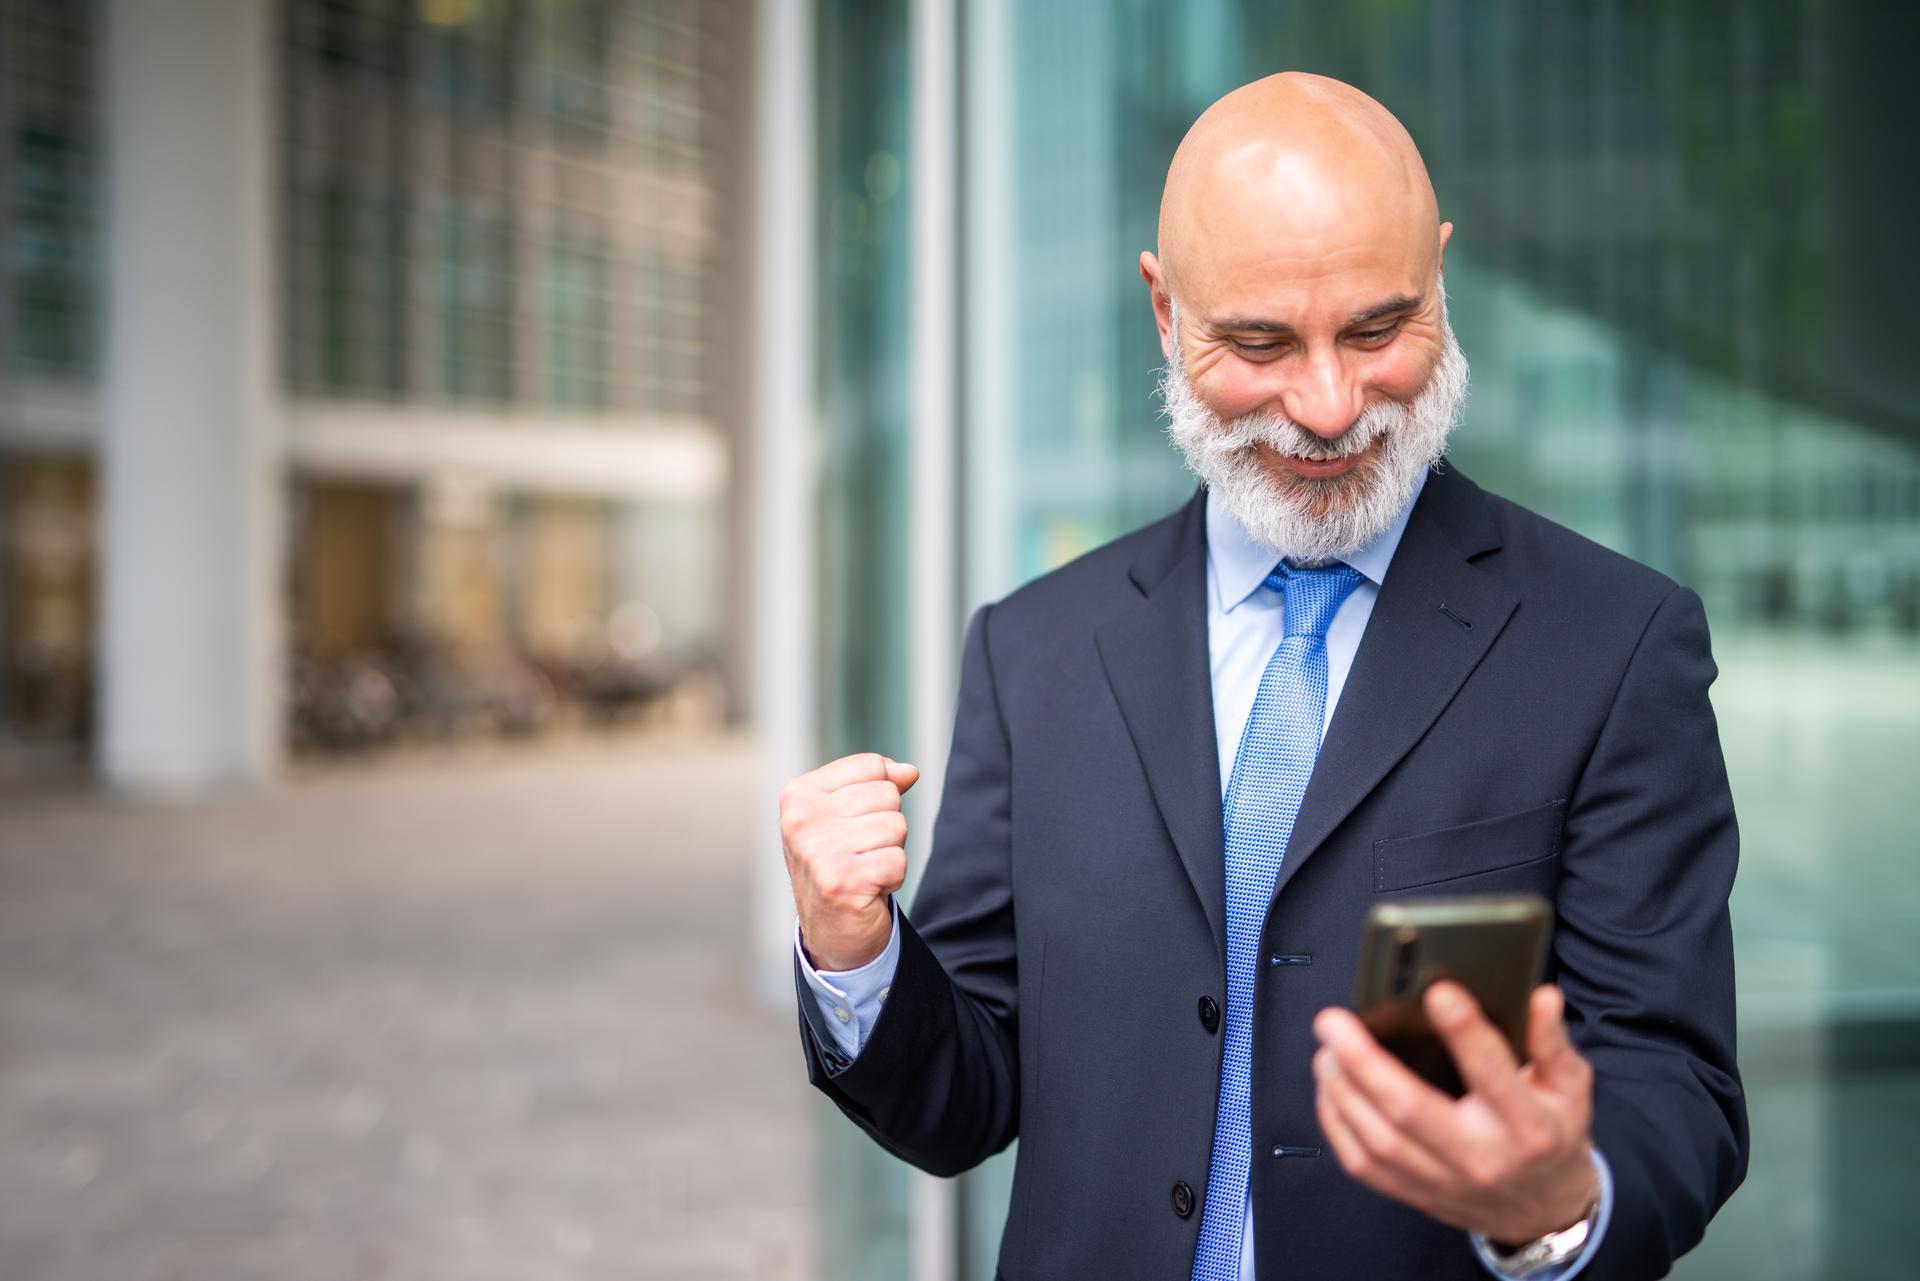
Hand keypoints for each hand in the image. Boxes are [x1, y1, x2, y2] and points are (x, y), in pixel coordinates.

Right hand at [779, 752, 919, 971]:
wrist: (831, 929)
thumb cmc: (840, 863)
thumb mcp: (849, 814)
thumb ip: (878, 784)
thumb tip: (909, 771)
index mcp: (798, 795)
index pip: (871, 766)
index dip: (880, 794)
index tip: (855, 823)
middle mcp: (801, 820)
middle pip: (887, 794)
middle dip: (887, 826)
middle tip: (861, 852)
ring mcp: (818, 852)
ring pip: (897, 826)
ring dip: (890, 852)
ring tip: (864, 869)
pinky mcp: (842, 881)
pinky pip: (898, 860)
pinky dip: (892, 877)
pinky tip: (868, 889)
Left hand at [1312, 982, 1597, 1244]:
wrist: (1544, 1211)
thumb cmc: (1551, 1137)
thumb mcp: (1570, 1088)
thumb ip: (1552, 1041)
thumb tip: (1542, 995)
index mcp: (1525, 1125)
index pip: (1491, 1073)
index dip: (1464, 1031)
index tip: (1437, 991)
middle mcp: (1480, 1156)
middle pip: (1408, 1109)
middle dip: (1362, 1061)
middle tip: (1333, 1021)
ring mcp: (1442, 1179)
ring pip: (1376, 1138)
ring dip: (1341, 1089)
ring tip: (1326, 1049)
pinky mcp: (1414, 1193)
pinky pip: (1361, 1164)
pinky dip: (1335, 1123)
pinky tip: (1329, 1088)